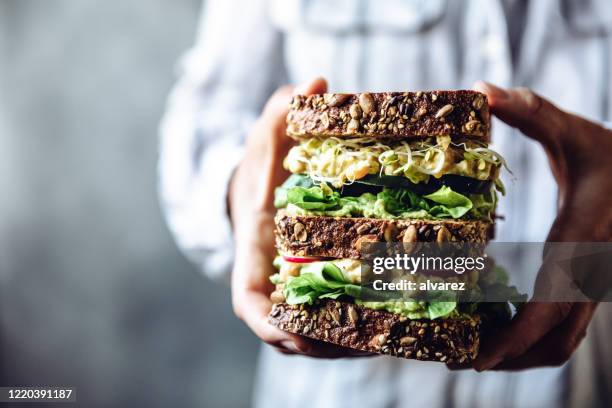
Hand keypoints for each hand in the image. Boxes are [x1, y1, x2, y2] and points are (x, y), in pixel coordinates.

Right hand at [228, 78, 370, 357]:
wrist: (266, 193)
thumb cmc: (263, 172)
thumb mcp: (267, 141)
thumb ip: (283, 114)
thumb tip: (316, 83)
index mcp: (254, 260)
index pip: (250, 306)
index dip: (269, 325)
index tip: (294, 332)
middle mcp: (275, 285)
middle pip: (292, 331)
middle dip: (325, 342)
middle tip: (368, 339)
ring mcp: (298, 292)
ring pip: (319, 331)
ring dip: (350, 340)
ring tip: (392, 336)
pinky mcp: (321, 291)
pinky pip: (339, 317)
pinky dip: (362, 325)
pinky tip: (398, 319)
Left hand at [472, 82, 611, 369]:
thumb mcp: (572, 129)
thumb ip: (530, 111)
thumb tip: (479, 89)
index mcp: (582, 240)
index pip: (551, 305)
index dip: (515, 338)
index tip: (477, 358)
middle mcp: (590, 272)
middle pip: (556, 342)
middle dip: (509, 359)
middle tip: (459, 359)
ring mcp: (594, 284)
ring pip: (565, 342)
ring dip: (522, 355)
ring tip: (475, 350)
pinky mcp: (590, 284)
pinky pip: (566, 326)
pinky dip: (534, 337)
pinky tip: (499, 325)